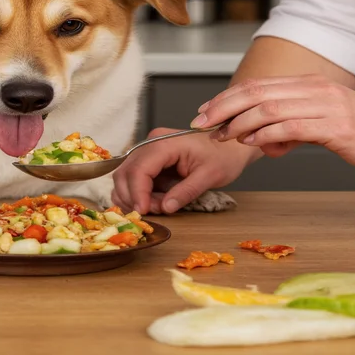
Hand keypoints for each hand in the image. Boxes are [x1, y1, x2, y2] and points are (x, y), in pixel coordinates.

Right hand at [111, 128, 253, 214]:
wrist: (229, 144)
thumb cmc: (223, 156)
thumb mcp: (210, 176)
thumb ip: (186, 191)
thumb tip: (165, 208)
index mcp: (165, 143)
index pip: (139, 169)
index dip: (137, 193)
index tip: (143, 212)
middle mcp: (151, 142)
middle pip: (125, 172)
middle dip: (133, 196)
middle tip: (154, 211)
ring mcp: (148, 149)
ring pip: (125, 175)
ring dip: (134, 196)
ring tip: (157, 206)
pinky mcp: (149, 158)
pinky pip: (133, 177)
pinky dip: (137, 193)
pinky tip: (153, 202)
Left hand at [194, 74, 354, 172]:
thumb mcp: (317, 125)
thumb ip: (287, 129)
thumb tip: (257, 141)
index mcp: (308, 84)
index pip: (257, 85)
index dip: (226, 97)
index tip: (204, 111)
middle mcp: (315, 88)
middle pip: (256, 92)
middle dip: (223, 107)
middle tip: (201, 123)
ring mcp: (327, 105)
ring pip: (269, 108)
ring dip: (239, 123)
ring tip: (223, 136)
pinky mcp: (337, 126)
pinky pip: (291, 127)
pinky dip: (266, 134)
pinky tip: (252, 143)